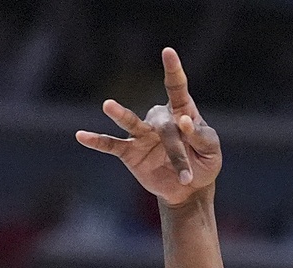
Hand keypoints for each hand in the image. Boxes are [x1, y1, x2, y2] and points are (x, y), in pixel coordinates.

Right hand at [75, 47, 220, 206]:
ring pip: (131, 123)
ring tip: (108, 105)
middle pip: (163, 125)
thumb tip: (184, 121)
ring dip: (120, 114)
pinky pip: (111, 144)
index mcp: (181, 111)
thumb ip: (200, 135)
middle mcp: (159, 119)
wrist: (189, 189)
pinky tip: (81, 136)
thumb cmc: (204, 163)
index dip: (173, 70)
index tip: (168, 52)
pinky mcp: (130, 152)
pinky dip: (97, 141)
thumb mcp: (211, 149)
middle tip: (187, 175)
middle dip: (176, 150)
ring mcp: (142, 135)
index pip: (176, 87)